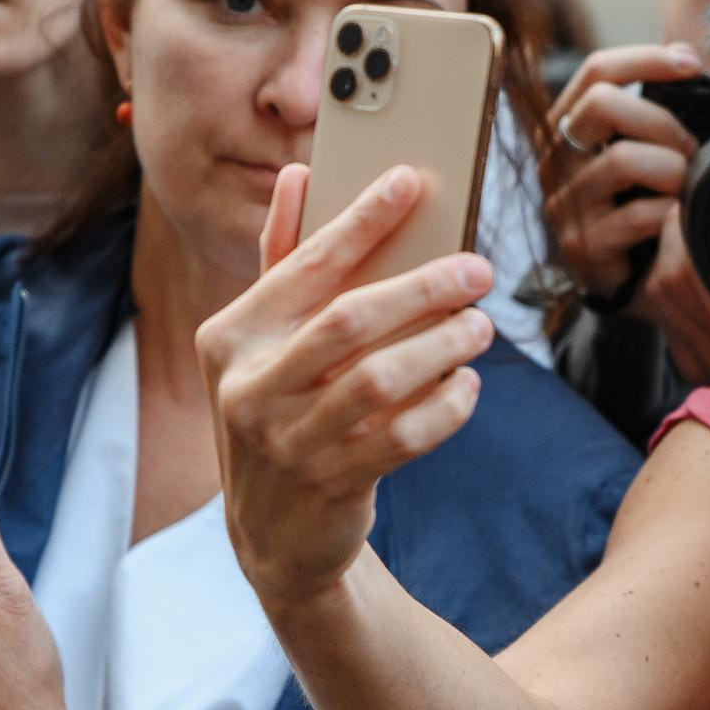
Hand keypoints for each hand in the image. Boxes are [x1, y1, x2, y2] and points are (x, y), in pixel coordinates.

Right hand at [199, 162, 497, 612]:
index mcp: (230, 338)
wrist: (273, 533)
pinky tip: (466, 385)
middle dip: (422, 287)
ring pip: (379, 380)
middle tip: (477, 269)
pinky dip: (444, 408)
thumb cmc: (279, 412)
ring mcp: (285, 442)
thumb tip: (296, 175)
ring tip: (480, 326)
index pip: (303, 266)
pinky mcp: (329, 485)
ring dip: (441, 346)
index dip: (359, 220)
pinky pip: (402, 438)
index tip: (409, 182)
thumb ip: (282, 262)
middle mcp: (247, 388)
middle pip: (349, 320)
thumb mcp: (264, 344)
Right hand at [542, 43, 703, 299]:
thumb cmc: (640, 203)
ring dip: (672, 170)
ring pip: (623, 160)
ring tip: (684, 188)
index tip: (693, 64)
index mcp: (568, 126)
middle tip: (689, 148)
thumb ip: (651, 112)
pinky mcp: (581, 245)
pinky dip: (670, 214)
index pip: (597, 71)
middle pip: (601, 103)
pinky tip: (674, 221)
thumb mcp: (640, 148)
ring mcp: (563, 203)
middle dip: (660, 121)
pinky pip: (637, 215)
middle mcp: (555, 159)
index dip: (647, 58)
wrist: (631, 280)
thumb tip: (689, 59)